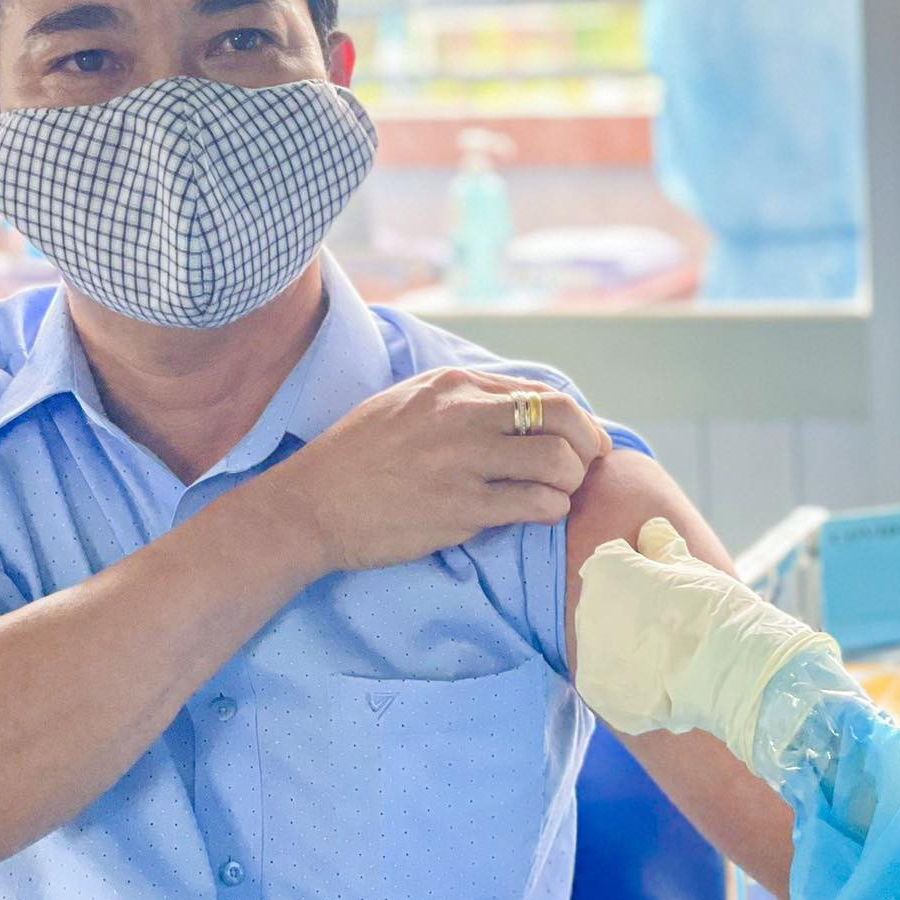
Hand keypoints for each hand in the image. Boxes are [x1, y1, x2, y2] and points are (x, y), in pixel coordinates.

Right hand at [264, 367, 611, 574]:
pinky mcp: (461, 506)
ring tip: (557, 494)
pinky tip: (540, 514)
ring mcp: (462, 460)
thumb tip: (525, 409)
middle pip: (561, 417)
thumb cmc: (359, 457)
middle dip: (587, 443)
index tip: (581, 441)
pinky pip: (535, 503)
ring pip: (556, 461)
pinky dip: (551, 510)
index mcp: (453, 385)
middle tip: (588, 466)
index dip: (574, 419)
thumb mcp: (409, 404)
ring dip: (570, 481)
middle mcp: (462, 414)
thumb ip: (464, 401)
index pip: (540, 393)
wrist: (311, 505)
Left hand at [576, 517, 831, 757]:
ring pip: (601, 647)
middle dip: (625, 609)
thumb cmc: (715, 611)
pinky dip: (630, 683)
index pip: (610, 561)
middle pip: (601, 605)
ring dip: (624, 647)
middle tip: (668, 622)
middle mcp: (585, 615)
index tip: (664, 583)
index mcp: (604, 573)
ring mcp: (590, 661)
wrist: (732, 672)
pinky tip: (661, 680)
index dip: (638, 569)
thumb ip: (662, 547)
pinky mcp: (602, 698)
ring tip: (666, 654)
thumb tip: (652, 531)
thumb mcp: (692, 567)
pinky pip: (610, 684)